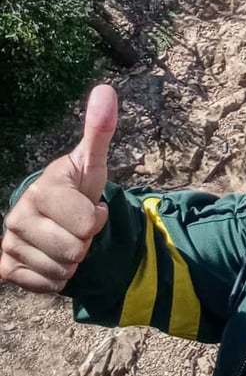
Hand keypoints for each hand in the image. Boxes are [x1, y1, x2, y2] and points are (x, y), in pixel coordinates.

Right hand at [0, 84, 117, 292]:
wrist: (58, 215)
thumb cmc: (78, 187)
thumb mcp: (93, 161)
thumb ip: (100, 129)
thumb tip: (106, 90)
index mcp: (42, 189)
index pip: (88, 223)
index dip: (97, 218)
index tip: (91, 206)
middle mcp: (18, 215)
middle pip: (75, 250)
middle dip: (85, 241)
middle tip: (77, 227)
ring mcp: (8, 242)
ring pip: (62, 269)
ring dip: (72, 260)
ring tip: (66, 239)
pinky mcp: (6, 268)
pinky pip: (45, 284)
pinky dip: (57, 276)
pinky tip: (53, 256)